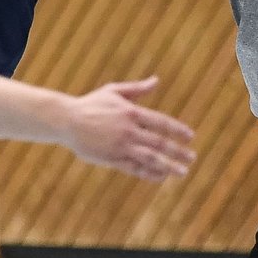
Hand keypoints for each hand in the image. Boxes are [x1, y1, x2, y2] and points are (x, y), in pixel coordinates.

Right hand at [64, 77, 194, 181]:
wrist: (66, 120)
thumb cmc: (90, 104)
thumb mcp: (113, 91)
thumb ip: (136, 89)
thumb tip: (156, 80)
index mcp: (130, 112)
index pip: (160, 122)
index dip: (177, 130)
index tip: (190, 137)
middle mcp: (128, 130)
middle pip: (159, 143)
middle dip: (178, 152)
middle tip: (191, 158)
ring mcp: (120, 145)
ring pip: (150, 158)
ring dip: (169, 166)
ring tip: (182, 172)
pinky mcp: (111, 158)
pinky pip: (134, 168)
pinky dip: (149, 173)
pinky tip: (160, 176)